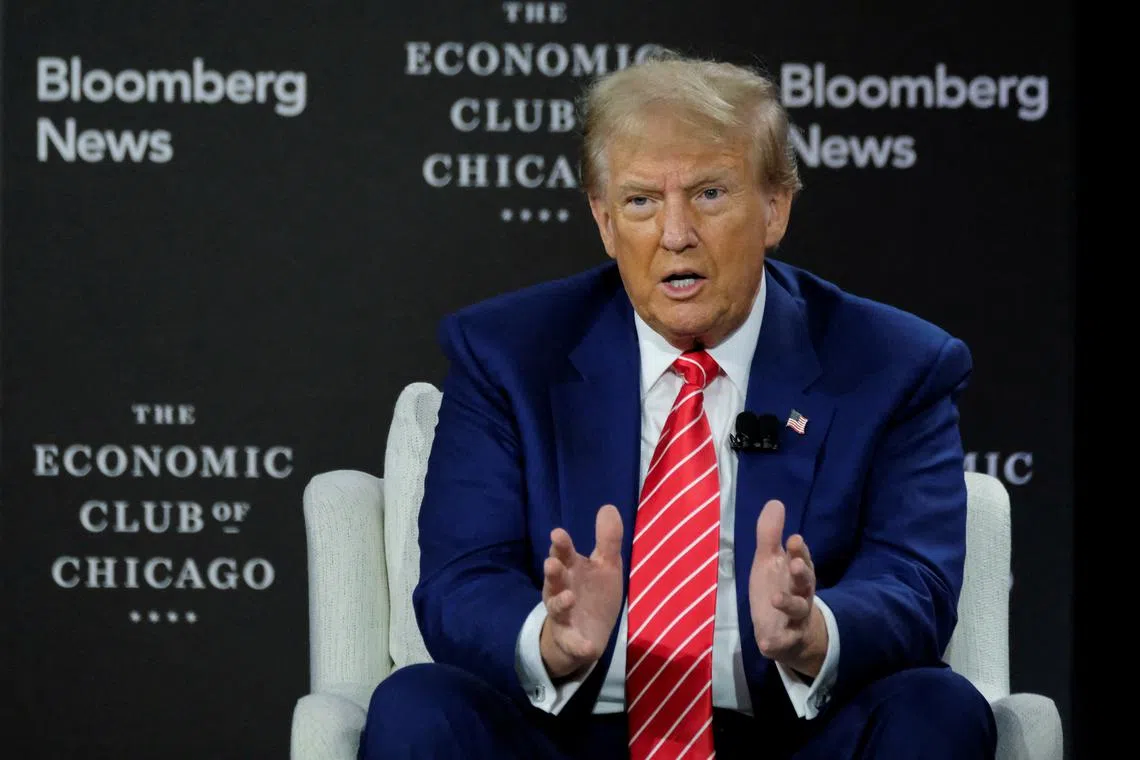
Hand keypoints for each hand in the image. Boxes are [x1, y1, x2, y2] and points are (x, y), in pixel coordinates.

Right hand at [539, 504, 623, 679]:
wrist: (588, 634)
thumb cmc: (594, 593)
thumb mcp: (606, 565)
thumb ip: (608, 539)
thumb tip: (609, 506)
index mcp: (571, 570)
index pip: (564, 554)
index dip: (560, 545)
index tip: (558, 533)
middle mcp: (561, 591)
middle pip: (554, 580)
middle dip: (553, 572)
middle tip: (552, 563)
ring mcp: (564, 617)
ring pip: (557, 609)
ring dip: (561, 603)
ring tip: (568, 598)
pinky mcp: (571, 641)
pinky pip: (574, 644)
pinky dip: (579, 646)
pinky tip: (588, 647)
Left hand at [749, 499, 827, 676]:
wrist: (785, 632)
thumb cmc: (777, 588)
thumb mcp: (769, 561)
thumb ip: (770, 534)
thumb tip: (776, 502)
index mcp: (796, 572)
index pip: (801, 558)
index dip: (799, 551)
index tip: (793, 539)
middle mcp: (800, 593)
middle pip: (805, 582)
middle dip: (802, 573)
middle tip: (794, 564)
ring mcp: (795, 617)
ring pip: (798, 610)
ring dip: (789, 604)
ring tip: (777, 599)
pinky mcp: (786, 638)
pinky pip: (783, 641)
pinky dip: (776, 642)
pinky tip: (766, 641)